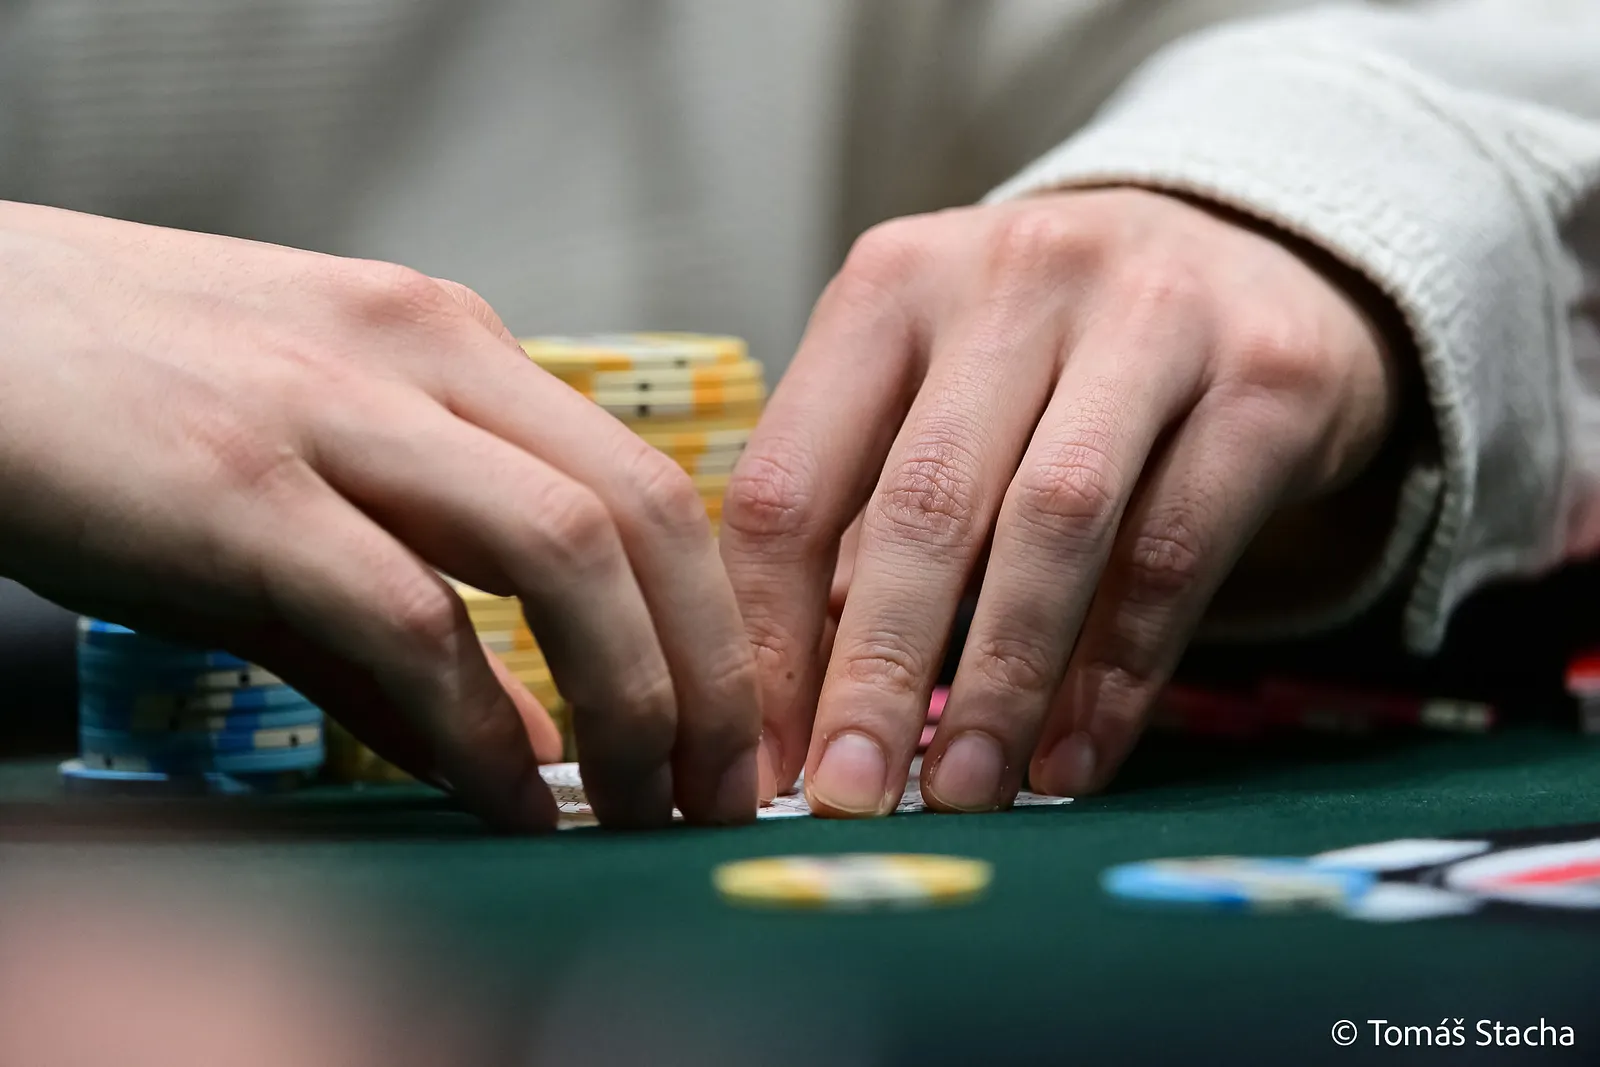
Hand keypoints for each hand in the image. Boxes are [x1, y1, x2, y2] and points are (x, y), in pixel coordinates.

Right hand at [0, 202, 759, 828]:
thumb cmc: (124, 403)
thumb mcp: (302, 475)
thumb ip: (407, 622)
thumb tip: (512, 760)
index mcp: (452, 342)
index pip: (648, 477)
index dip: (715, 616)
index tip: (735, 727)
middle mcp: (421, 355)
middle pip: (645, 511)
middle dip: (711, 671)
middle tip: (728, 787)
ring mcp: (333, 410)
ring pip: (562, 550)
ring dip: (632, 699)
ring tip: (644, 807)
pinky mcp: (238, 488)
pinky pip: (412, 617)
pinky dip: (481, 725)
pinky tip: (508, 801)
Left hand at [723, 188, 1399, 812]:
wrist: (1254, 258)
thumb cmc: (1054, 354)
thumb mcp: (941, 388)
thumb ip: (868, 515)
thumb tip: (801, 701)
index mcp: (893, 282)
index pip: (792, 476)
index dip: (769, 633)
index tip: (769, 752)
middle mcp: (1014, 276)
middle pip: (924, 502)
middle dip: (876, 670)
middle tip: (851, 796)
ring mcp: (1150, 313)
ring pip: (1054, 524)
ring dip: (1000, 680)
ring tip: (967, 792)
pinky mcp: (1267, 379)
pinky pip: (1177, 552)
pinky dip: (1118, 673)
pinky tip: (1075, 760)